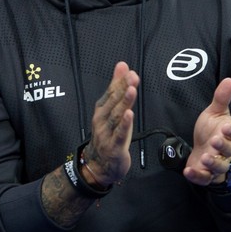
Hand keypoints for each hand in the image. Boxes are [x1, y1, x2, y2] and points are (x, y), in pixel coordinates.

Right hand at [80, 61, 139, 186]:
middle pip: (113, 102)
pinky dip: (125, 124)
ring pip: (116, 116)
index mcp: (102, 110)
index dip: (119, 81)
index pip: (110, 93)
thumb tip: (122, 66)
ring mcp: (107, 133)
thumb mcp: (113, 110)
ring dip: (124, 102)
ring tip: (132, 90)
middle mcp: (102, 120)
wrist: (98, 166)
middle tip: (132, 76)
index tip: (127, 69)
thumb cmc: (108, 135)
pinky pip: (120, 134)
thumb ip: (117, 88)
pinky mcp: (114, 147)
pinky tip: (129, 114)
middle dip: (123, 88)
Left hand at [183, 77, 230, 185]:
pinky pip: (204, 178)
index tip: (226, 127)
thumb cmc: (211, 129)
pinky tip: (188, 171)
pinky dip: (197, 176)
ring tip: (205, 157)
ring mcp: (217, 164)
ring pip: (220, 167)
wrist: (201, 148)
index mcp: (230, 135)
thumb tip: (229, 80)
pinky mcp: (207, 175)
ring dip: (213, 163)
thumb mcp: (214, 112)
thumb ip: (221, 98)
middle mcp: (226, 151)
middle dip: (223, 146)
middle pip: (229, 151)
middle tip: (215, 140)